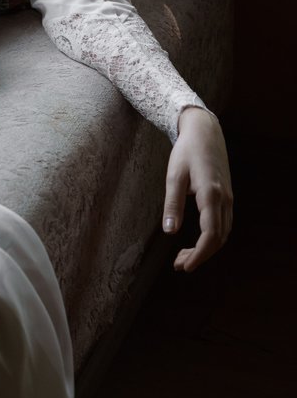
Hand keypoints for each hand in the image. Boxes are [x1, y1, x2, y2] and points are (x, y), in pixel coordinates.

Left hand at [162, 106, 232, 271]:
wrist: (204, 131)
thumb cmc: (187, 151)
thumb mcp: (174, 176)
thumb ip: (172, 204)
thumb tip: (169, 231)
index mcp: (211, 195)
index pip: (211, 235)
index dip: (199, 254)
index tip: (184, 266)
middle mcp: (225, 199)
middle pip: (219, 238)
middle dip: (200, 255)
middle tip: (179, 264)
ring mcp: (228, 198)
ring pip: (223, 232)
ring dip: (207, 248)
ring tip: (184, 255)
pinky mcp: (226, 195)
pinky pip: (224, 223)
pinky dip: (212, 237)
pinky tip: (197, 240)